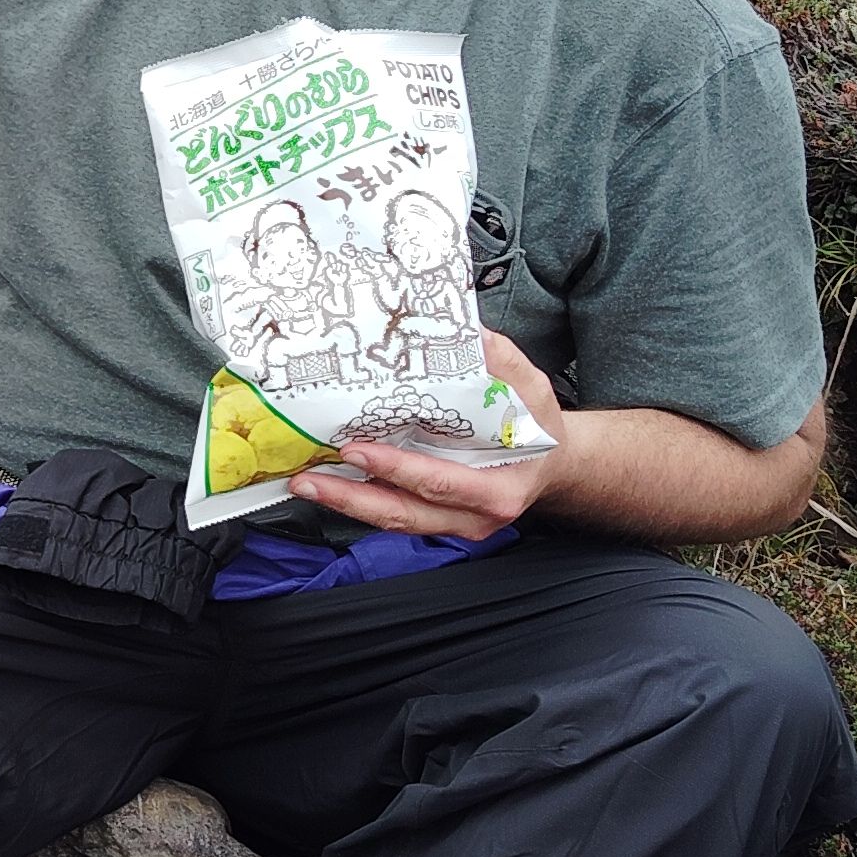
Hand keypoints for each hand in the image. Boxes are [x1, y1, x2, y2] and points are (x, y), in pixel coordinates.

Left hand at [285, 333, 564, 541]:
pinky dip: (359, 500)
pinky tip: (329, 482)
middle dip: (351, 497)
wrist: (552, 466)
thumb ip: (502, 362)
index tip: (357, 451)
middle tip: (309, 477)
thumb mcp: (532, 391)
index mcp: (497, 489)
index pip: (438, 483)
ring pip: (393, 521)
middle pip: (404, 513)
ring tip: (305, 483)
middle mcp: (473, 515)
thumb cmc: (538, 429)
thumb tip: (469, 330)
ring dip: (345, 503)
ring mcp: (453, 525)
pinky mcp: (437, 522)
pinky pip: (394, 514)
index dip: (396, 470)